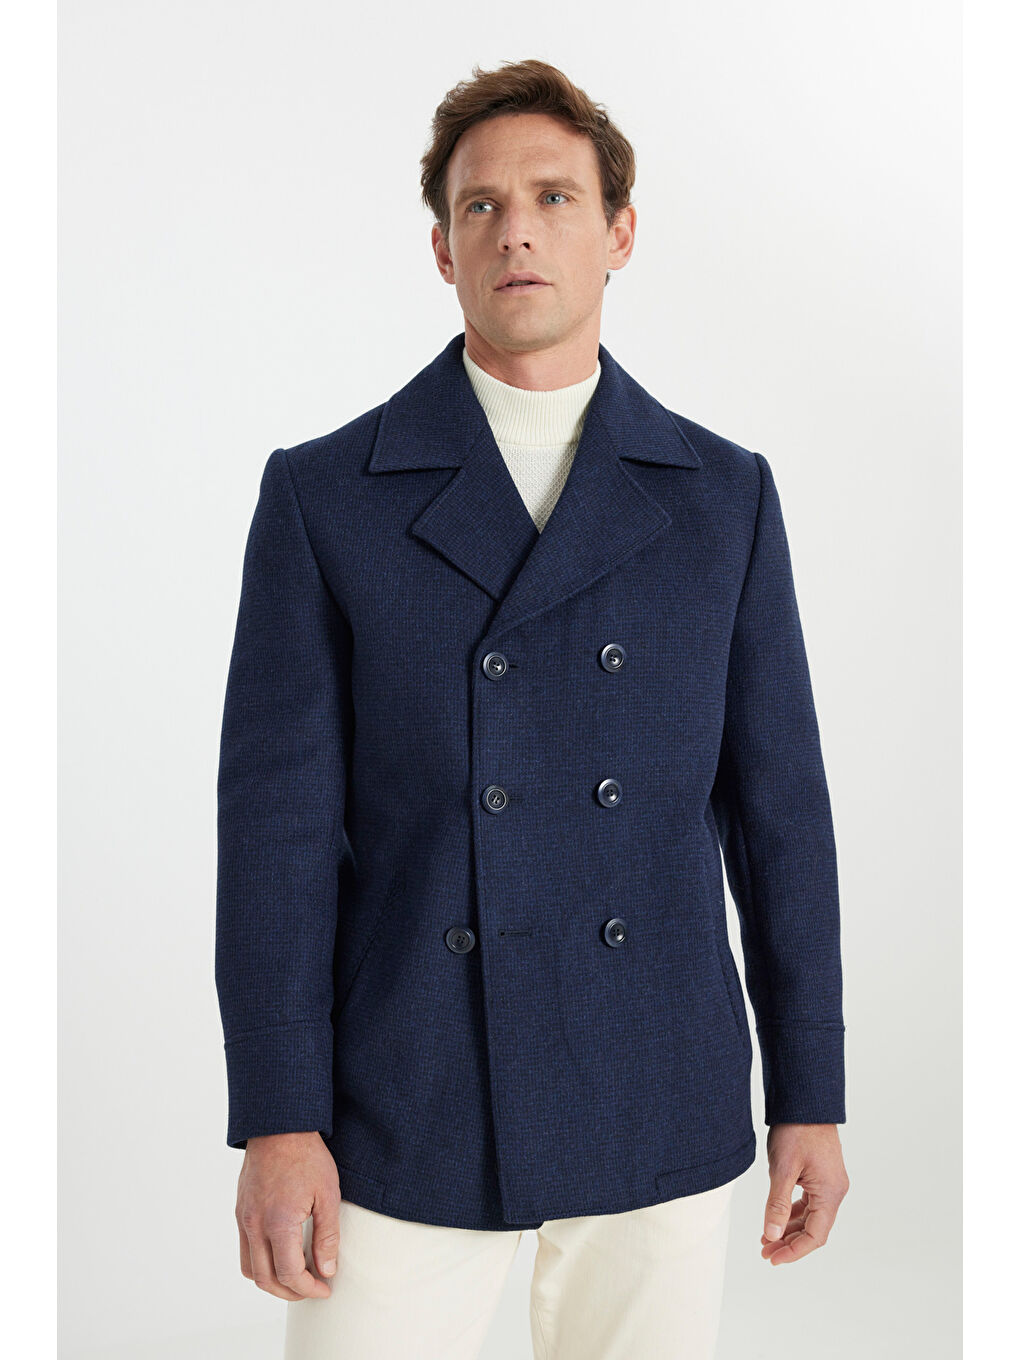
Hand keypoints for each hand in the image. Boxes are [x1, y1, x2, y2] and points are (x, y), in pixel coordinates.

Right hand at [235, 1131, 340, 1298]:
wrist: (279, 1126)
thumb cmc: (306, 1155)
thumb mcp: (327, 1195)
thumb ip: (327, 1237)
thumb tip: (326, 1270)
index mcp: (278, 1223)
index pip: (290, 1274)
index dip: (309, 1288)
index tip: (324, 1288)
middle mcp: (255, 1224)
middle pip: (266, 1279)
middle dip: (290, 1292)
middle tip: (312, 1289)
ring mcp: (243, 1218)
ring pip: (250, 1269)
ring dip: (271, 1281)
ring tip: (295, 1278)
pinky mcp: (240, 1210)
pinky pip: (244, 1249)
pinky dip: (260, 1262)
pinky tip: (279, 1254)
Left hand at [760, 1123, 848, 1265]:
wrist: (805, 1099)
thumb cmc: (796, 1129)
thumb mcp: (783, 1168)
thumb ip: (777, 1204)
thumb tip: (771, 1235)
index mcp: (830, 1193)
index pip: (815, 1235)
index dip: (794, 1251)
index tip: (772, 1258)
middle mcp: (834, 1190)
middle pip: (814, 1229)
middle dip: (789, 1242)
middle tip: (765, 1251)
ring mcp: (828, 1182)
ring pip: (811, 1216)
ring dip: (790, 1228)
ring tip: (766, 1238)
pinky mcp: (820, 1173)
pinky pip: (808, 1201)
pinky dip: (792, 1212)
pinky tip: (777, 1217)